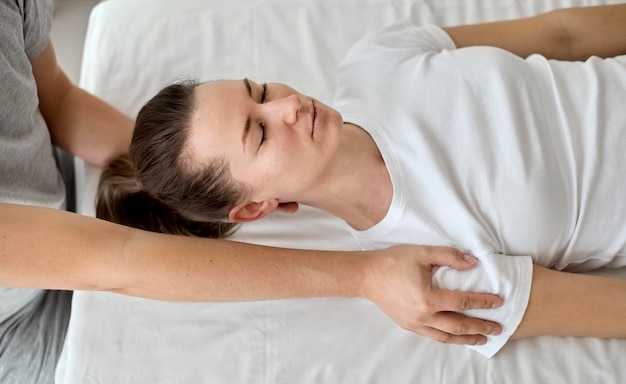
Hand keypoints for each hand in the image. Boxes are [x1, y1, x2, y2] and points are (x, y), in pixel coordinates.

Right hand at [362, 245, 502, 344]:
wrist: (366, 275)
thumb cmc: (392, 262)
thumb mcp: (422, 253)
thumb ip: (449, 256)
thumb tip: (473, 263)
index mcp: (428, 298)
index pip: (463, 303)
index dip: (483, 303)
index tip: (498, 302)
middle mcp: (422, 316)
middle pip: (458, 326)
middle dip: (480, 328)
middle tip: (497, 329)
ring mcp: (414, 323)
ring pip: (446, 337)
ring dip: (466, 339)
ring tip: (481, 339)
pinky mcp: (407, 325)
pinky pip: (432, 335)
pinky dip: (448, 338)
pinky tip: (455, 336)